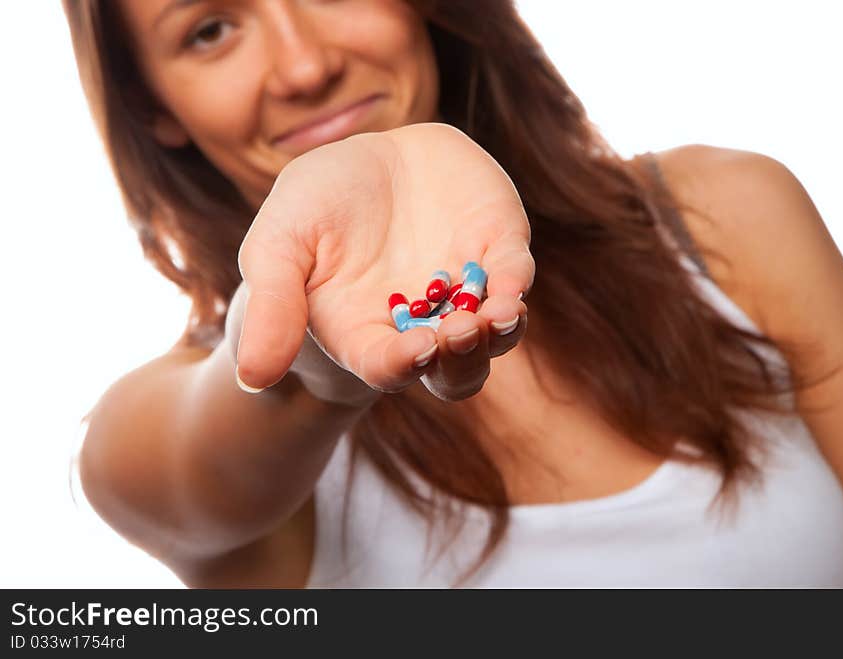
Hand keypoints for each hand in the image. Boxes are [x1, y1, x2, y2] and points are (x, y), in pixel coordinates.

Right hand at [235, 122, 533, 400]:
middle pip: (454, 371)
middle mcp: (423, 323)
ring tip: (501, 314)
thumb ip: (272, 307)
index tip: (418, 349)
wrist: (367, 160)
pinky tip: (512, 281)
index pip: (388, 366)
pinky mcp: (495, 249)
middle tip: (462, 333)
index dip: (404, 364)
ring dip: (501, 332)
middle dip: (463, 360)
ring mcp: (465, 291)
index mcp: (367, 333)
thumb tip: (254, 376)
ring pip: (495, 335)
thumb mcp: (278, 247)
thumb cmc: (313, 209)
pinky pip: (512, 275)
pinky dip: (515, 280)